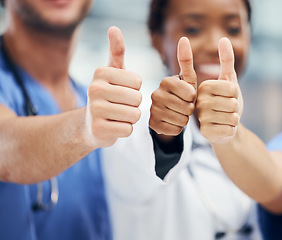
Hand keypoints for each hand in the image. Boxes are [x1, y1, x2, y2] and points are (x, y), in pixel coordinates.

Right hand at [85, 26, 141, 147]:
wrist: (90, 125)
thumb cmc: (108, 94)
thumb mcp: (113, 72)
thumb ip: (117, 51)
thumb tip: (114, 28)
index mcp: (100, 73)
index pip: (137, 81)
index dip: (135, 89)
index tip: (122, 90)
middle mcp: (94, 89)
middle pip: (137, 98)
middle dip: (134, 104)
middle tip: (121, 105)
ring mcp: (94, 111)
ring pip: (134, 114)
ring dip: (131, 118)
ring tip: (118, 115)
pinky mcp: (98, 130)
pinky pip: (128, 130)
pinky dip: (125, 130)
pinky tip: (114, 127)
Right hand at [149, 37, 196, 135]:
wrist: (168, 113)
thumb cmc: (181, 94)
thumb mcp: (187, 79)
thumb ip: (186, 60)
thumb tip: (184, 38)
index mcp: (165, 81)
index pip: (191, 93)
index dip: (194, 97)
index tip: (188, 95)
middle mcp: (155, 94)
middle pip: (187, 108)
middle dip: (190, 109)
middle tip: (183, 106)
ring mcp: (152, 110)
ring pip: (182, 120)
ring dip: (185, 119)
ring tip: (178, 113)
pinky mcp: (152, 125)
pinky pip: (175, 130)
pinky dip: (178, 128)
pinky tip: (172, 122)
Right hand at [196, 38, 242, 143]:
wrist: (224, 126)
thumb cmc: (226, 101)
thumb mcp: (229, 80)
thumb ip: (226, 60)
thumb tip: (224, 39)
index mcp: (203, 87)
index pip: (231, 88)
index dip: (235, 93)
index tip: (226, 96)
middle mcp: (198, 102)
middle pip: (232, 103)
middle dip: (235, 107)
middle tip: (226, 109)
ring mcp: (201, 118)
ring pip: (232, 116)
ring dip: (234, 118)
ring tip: (225, 118)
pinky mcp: (206, 133)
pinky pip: (230, 129)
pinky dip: (232, 129)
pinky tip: (224, 129)